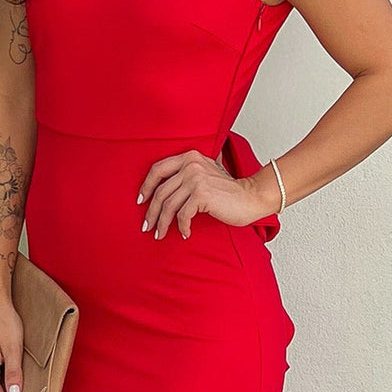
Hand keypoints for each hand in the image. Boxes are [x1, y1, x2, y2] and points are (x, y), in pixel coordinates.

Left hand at [136, 150, 276, 239]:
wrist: (251, 197)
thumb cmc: (227, 191)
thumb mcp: (205, 173)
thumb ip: (186, 173)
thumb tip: (159, 191)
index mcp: (189, 157)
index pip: (157, 169)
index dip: (146, 187)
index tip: (141, 201)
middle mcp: (191, 165)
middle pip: (161, 191)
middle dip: (151, 212)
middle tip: (147, 227)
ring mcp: (196, 179)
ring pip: (169, 205)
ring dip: (162, 223)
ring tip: (160, 234)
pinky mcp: (202, 195)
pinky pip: (183, 215)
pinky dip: (182, 227)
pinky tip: (185, 233)